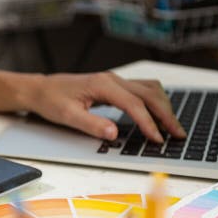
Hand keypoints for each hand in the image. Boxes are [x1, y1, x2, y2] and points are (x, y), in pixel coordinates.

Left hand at [26, 72, 186, 142]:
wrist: (40, 89)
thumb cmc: (51, 100)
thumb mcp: (67, 116)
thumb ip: (91, 124)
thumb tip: (113, 133)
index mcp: (102, 85)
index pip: (134, 104)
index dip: (148, 122)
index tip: (157, 138)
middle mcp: (112, 79)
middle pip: (149, 93)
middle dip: (165, 114)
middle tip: (177, 134)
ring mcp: (114, 81)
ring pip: (149, 89)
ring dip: (163, 106)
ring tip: (172, 126)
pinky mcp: (114, 85)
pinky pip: (142, 90)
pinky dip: (154, 102)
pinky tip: (158, 115)